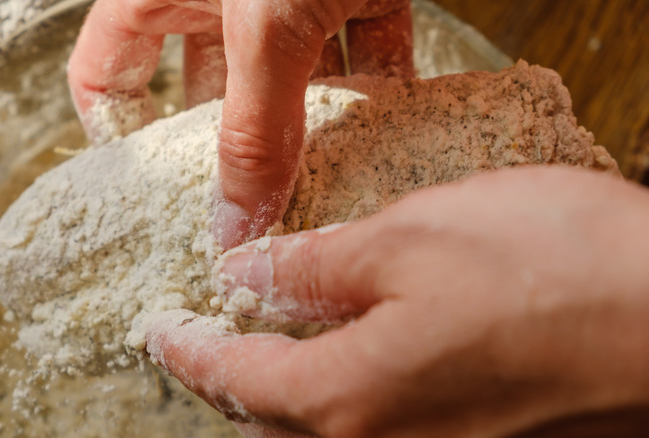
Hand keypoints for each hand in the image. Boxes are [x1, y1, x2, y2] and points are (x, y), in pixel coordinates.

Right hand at [67, 0, 413, 248]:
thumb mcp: (261, 25)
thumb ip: (251, 127)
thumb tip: (236, 229)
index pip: (106, 75)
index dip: (120, 136)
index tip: (153, 198)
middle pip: (209, 94)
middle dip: (233, 150)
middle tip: (251, 210)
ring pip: (290, 78)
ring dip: (314, 126)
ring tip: (325, 186)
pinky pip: (363, 48)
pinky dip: (377, 87)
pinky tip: (391, 131)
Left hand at [145, 166, 648, 436]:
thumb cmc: (554, 272)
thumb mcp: (411, 239)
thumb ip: (316, 267)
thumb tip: (250, 274)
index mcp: (349, 398)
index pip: (234, 380)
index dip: (189, 351)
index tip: (158, 331)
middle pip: (271, 423)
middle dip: (228, 382)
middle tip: (202, 341)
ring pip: (323, 434)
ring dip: (281, 398)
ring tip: (263, 353)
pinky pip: (380, 430)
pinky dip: (342, 402)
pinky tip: (351, 364)